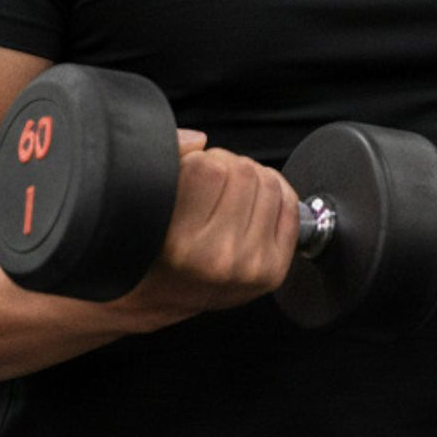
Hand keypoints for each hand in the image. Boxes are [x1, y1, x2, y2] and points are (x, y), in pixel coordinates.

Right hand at [133, 129, 300, 315]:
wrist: (164, 296)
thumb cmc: (153, 245)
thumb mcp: (146, 202)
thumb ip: (167, 160)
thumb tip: (200, 140)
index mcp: (178, 241)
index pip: (208, 167)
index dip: (199, 161)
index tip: (191, 174)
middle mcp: (216, 258)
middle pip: (243, 171)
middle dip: (227, 167)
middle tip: (213, 184)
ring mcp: (249, 266)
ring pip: (269, 183)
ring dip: (252, 178)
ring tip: (231, 195)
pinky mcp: (272, 271)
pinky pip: (290, 206)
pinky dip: (275, 194)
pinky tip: (254, 204)